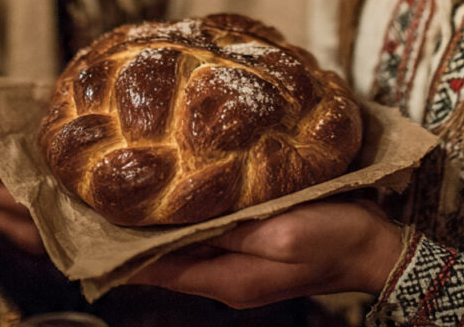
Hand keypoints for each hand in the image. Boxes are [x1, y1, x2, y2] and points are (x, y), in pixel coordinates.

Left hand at [128, 199, 403, 307]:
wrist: (373, 244)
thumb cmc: (331, 238)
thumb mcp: (279, 232)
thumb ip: (231, 229)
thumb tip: (181, 219)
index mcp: (227, 279)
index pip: (158, 270)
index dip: (122, 253)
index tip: (89, 231)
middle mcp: (226, 274)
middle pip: (167, 257)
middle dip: (137, 232)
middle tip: (105, 195)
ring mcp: (240, 260)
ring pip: (187, 241)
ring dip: (163, 220)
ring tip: (134, 185)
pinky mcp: (255, 241)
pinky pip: (212, 230)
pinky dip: (193, 213)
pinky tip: (187, 187)